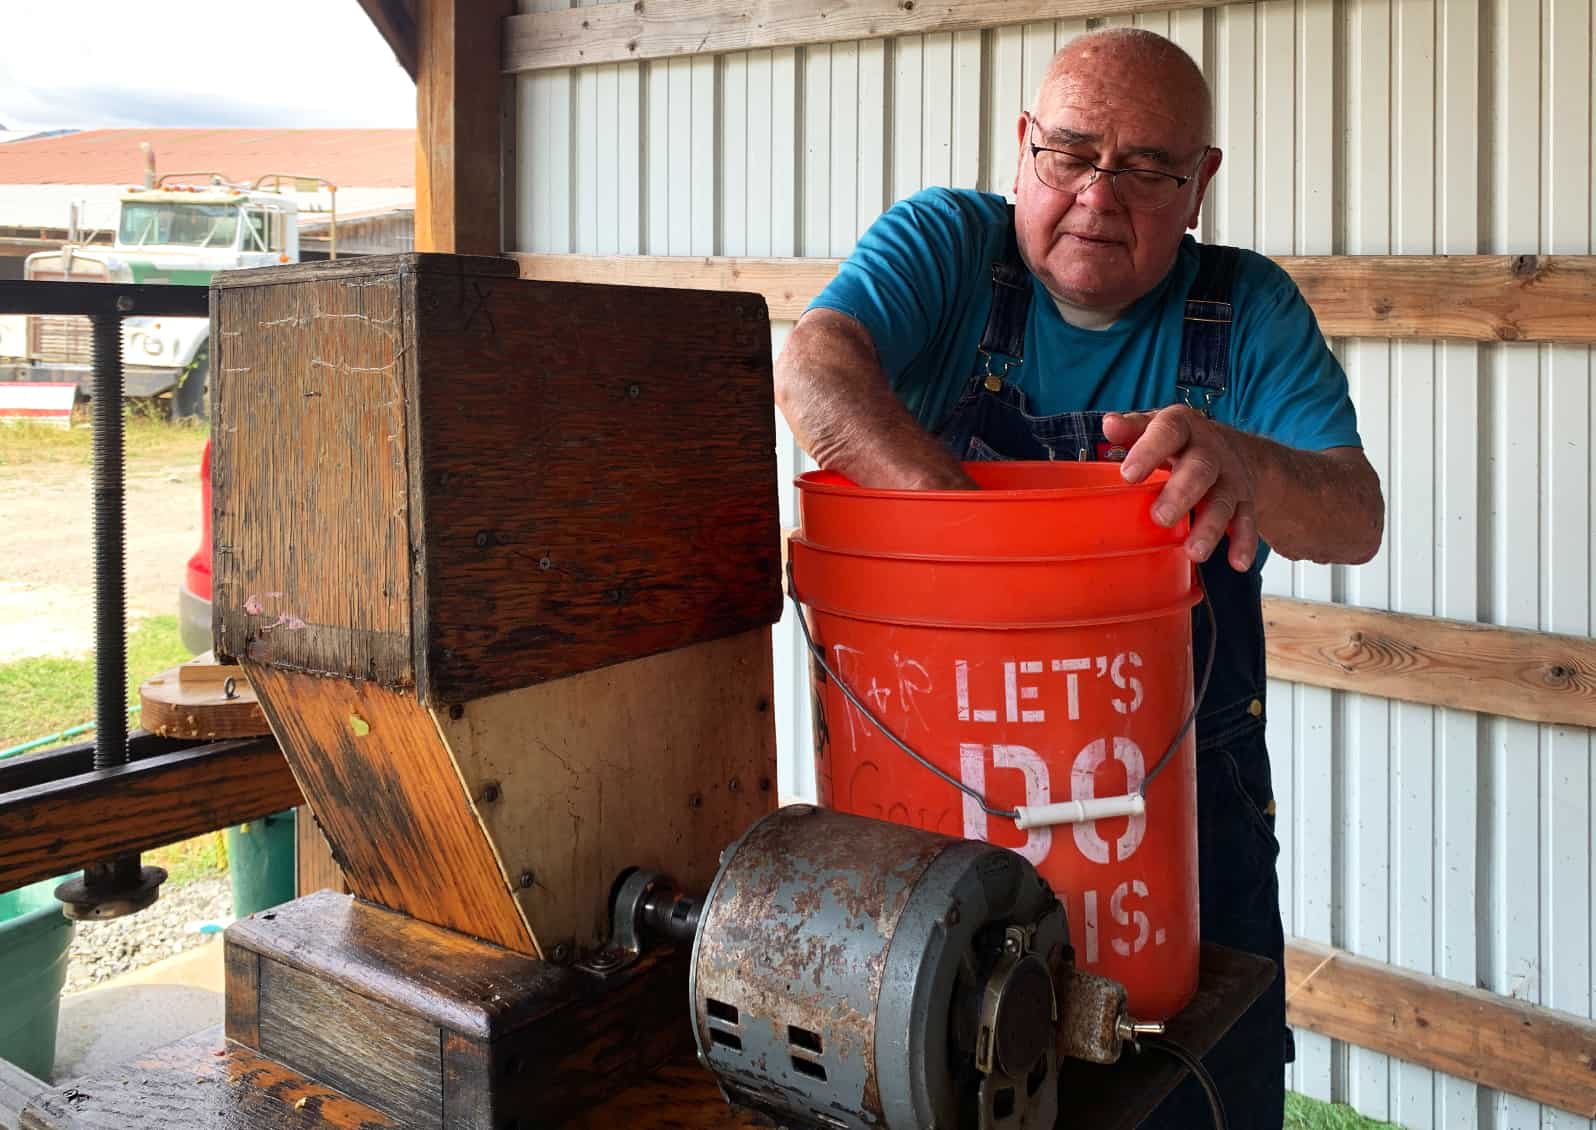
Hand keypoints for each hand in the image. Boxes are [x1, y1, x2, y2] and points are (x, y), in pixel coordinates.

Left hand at [1103, 407, 1259, 569]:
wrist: (1237, 449)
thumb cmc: (1181, 442)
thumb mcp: (1157, 427)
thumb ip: (1132, 428)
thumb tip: (1110, 425)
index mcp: (1183, 428)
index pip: (1168, 432)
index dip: (1149, 451)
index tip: (1129, 475)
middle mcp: (1210, 451)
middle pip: (1200, 470)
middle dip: (1181, 494)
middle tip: (1160, 517)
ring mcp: (1230, 477)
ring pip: (1223, 501)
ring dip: (1210, 527)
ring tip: (1194, 552)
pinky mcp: (1245, 501)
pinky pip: (1247, 521)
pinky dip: (1243, 542)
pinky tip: (1237, 562)